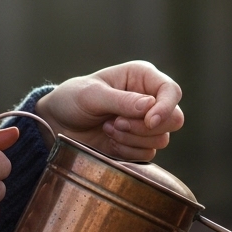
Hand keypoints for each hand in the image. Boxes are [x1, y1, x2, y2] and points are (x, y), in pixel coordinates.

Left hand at [35, 61, 183, 160]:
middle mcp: (149, 99)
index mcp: (142, 77)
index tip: (149, 121)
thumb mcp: (92, 94)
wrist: (56, 124)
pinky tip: (109, 140)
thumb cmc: (72, 99)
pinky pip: (147, 154)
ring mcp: (145, 123)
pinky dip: (127, 151)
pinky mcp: (138, 144)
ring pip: (161, 139)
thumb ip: (121, 100)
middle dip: (145, 127)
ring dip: (132, 139)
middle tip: (116, 123)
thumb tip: (149, 106)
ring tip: (108, 129)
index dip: (166, 108)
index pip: (171, 91)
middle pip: (174, 119)